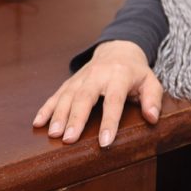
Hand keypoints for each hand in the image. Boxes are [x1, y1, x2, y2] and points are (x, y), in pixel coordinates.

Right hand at [32, 40, 163, 146]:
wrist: (118, 48)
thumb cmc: (136, 71)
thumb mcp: (151, 81)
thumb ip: (153, 99)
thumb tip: (152, 118)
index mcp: (119, 75)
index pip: (113, 100)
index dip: (109, 122)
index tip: (104, 142)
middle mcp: (98, 75)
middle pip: (85, 97)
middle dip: (76, 118)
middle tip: (68, 139)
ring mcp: (82, 77)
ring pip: (68, 95)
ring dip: (58, 115)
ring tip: (53, 134)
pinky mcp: (71, 81)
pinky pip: (56, 94)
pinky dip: (46, 108)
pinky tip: (38, 123)